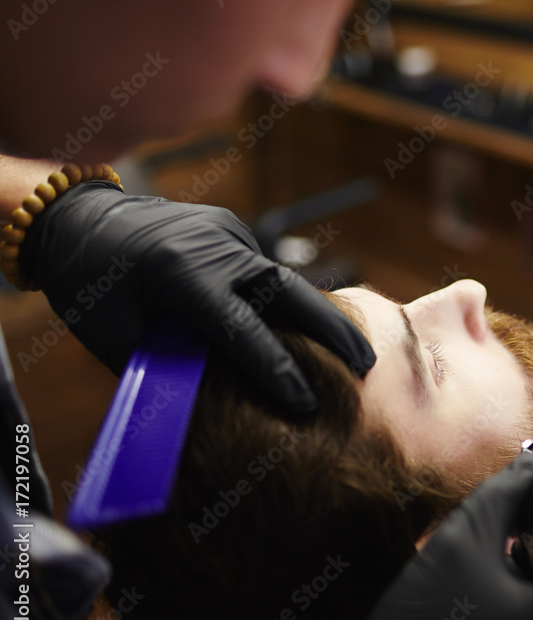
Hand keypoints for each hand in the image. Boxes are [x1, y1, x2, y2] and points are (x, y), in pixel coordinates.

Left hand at [18, 180, 374, 412]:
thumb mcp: (115, 334)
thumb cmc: (88, 284)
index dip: (276, 370)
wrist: (76, 217)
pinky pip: (263, 270)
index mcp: (181, 275)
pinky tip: (298, 325)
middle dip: (333, 329)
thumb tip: (215, 397)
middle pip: (289, 292)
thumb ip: (167, 362)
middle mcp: (214, 248)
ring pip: (283, 280)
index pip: (242, 330)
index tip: (306, 401)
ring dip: (316, 316)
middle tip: (369, 362)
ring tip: (352, 350)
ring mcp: (226, 232)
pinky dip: (281, 299)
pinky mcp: (230, 229)